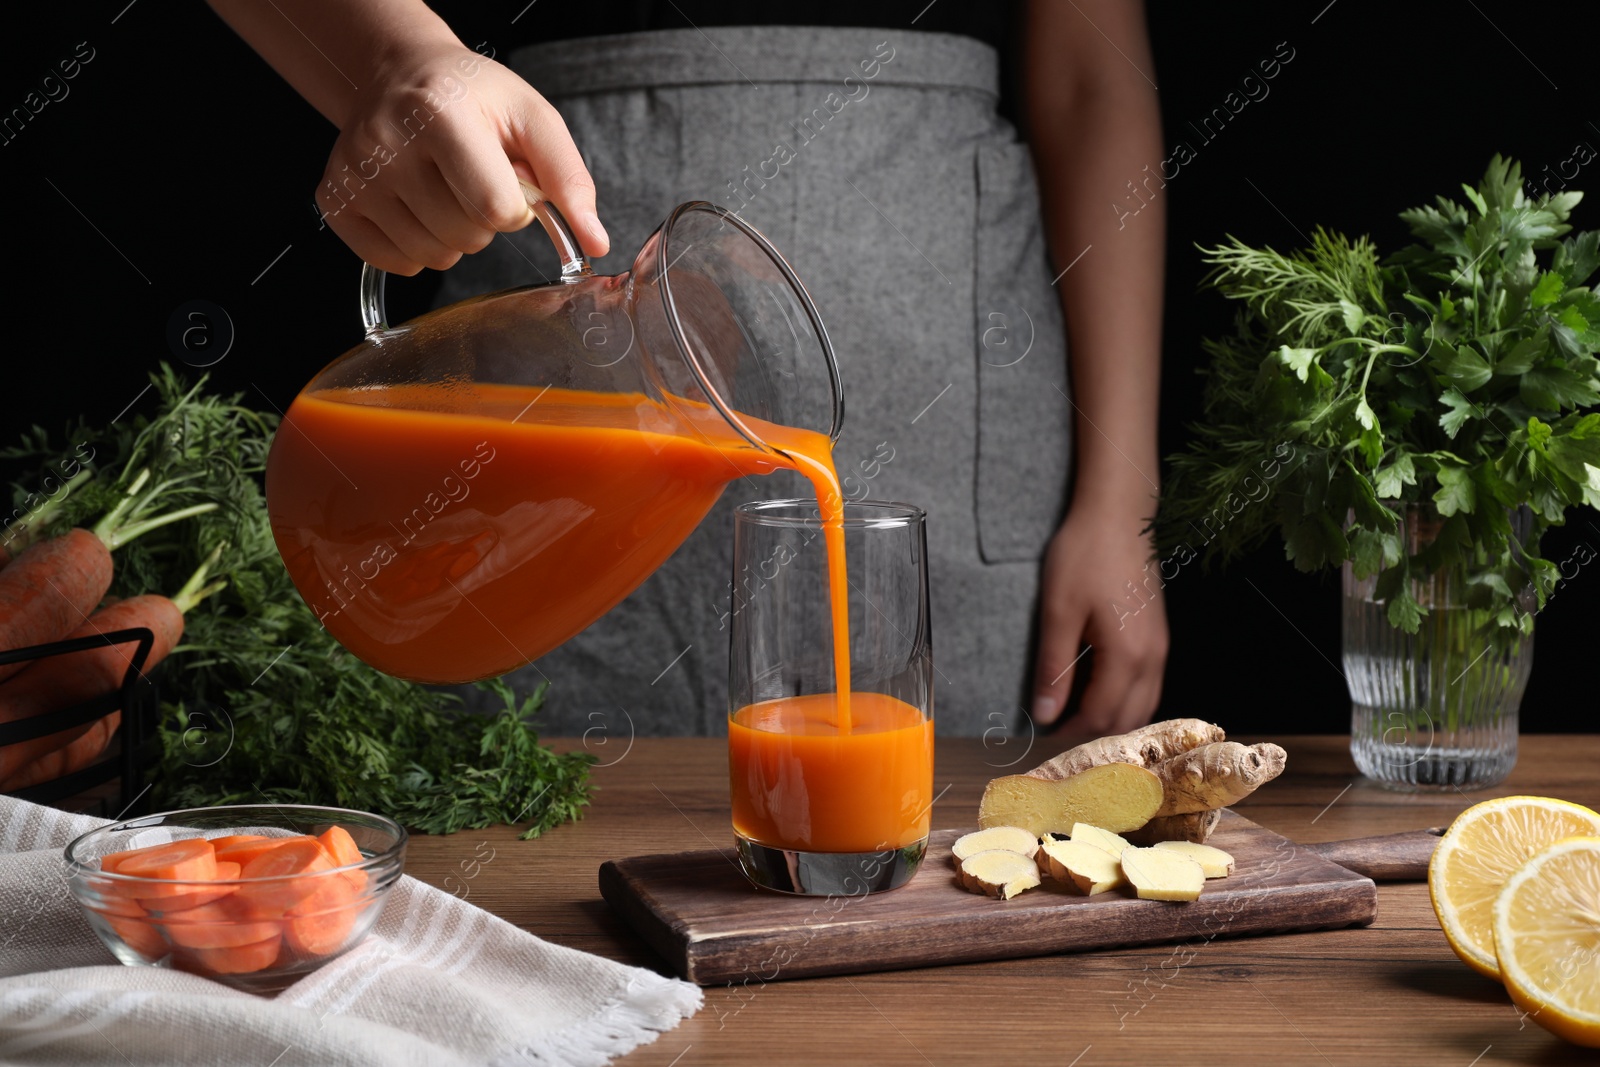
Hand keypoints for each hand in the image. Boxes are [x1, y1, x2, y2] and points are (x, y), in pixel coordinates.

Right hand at [316, 45, 608, 274]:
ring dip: (452, 236)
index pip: (495, 209)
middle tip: (471, 179)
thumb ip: (570, 181)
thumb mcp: (533, 119)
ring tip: (444, 189)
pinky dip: (415, 247)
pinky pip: (394, 263)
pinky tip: (416, 205)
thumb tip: (596, 242)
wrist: (402, 73)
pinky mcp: (335, 200)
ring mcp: (355, 175)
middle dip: (483, 220)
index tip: (507, 179)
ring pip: (431, 256)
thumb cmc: (473, 97)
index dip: (515, 207)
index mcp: (440, 114)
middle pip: (465, 237)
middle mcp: (387, 143)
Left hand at [1030, 503, 1168, 734]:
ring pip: (1144, 705)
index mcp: (1128, 656)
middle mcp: (1153, 658)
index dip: (1072, 732)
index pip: (1101, 716)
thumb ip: (1054, 667)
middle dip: (1094, 733)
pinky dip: (1125, 699)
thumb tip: (1045, 714)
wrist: (1119, 514)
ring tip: (1076, 716)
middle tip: (1058, 731)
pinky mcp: (1158, 635)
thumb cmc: (1085, 555)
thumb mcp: (1058, 612)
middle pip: (1128, 719)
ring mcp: (1160, 647)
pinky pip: (1148, 684)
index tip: (1044, 735)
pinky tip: (1097, 690)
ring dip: (1113, 718)